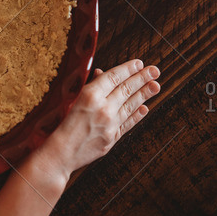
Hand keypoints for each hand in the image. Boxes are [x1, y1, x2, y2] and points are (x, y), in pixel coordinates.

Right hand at [44, 59, 160, 175]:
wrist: (60, 152)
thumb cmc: (62, 124)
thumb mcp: (72, 100)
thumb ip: (90, 87)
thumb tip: (101, 72)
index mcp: (89, 95)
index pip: (114, 77)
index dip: (128, 69)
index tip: (139, 63)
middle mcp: (102, 108)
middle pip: (126, 89)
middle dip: (142, 78)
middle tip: (155, 70)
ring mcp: (110, 124)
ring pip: (131, 105)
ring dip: (145, 94)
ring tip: (156, 85)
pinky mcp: (113, 138)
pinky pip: (128, 123)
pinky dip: (137, 114)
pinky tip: (145, 107)